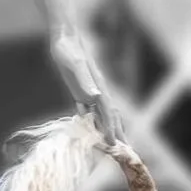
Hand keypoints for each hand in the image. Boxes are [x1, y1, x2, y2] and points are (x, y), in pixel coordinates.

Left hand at [49, 30, 125, 145]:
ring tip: (112, 146)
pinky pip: (87, 110)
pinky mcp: (80, 90)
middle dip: (118, 134)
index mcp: (99, 87)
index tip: (116, 146)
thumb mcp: (75, 65)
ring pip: (101, 115)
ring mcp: (90, 92)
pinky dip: (91, 122)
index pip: (108, 113)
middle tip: (125, 152)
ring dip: (107, 130)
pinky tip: (90, 131)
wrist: (65, 38)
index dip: (112, 129)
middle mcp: (98, 92)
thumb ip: (85, 81)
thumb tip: (96, 97)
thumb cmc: (69, 50)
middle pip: (110, 117)